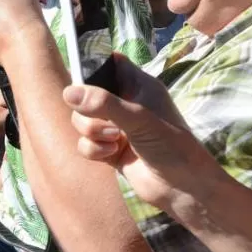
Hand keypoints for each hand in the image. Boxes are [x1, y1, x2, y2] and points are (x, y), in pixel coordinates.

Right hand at [63, 54, 206, 208]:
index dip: (93, 65)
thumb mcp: (139, 119)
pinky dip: (93, 149)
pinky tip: (112, 155)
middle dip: (87, 112)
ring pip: (82, 120)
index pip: (111, 62)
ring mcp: (116, 128)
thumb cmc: (172, 147)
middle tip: (106, 123)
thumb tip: (67, 92)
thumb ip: (103, 104)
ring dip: (91, 132)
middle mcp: (125, 104)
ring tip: (114, 141)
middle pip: (86, 95)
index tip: (81, 77)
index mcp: (138, 86)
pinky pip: (85, 143)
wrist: (183, 189)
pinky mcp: (109, 149)